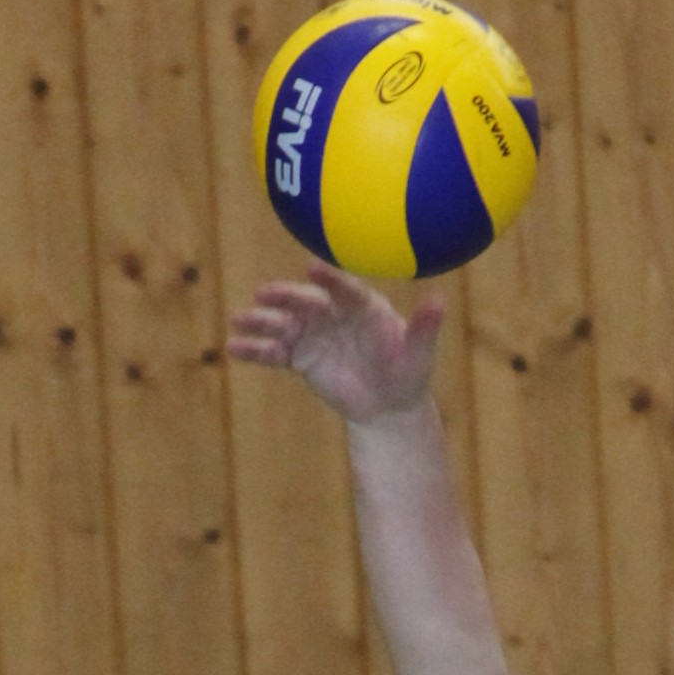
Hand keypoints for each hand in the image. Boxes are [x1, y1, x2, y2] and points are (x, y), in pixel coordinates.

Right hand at [226, 263, 443, 424]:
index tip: (312, 271)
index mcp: (360, 304)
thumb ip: (425, 327)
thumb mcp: (418, 354)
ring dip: (261, 321)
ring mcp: (313, 333)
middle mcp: (332, 312)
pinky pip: (274, 352)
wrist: (388, 404)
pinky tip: (234, 349)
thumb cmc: (407, 373)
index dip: (328, 280)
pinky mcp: (299, 357)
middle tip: (265, 293)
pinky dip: (256, 351)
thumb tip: (440, 302)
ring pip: (283, 323)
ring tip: (239, 319)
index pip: (342, 288)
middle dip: (285, 297)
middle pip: (305, 301)